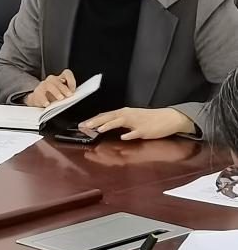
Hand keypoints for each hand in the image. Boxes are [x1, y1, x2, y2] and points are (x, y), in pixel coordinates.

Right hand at [24, 69, 76, 107]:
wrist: (39, 99)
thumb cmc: (53, 96)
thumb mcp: (62, 93)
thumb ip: (68, 93)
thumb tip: (73, 96)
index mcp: (60, 79)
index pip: (67, 73)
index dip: (71, 80)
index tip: (73, 89)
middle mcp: (51, 80)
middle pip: (57, 80)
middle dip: (64, 88)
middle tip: (69, 95)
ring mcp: (43, 85)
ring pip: (49, 85)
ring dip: (56, 92)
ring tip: (60, 98)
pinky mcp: (37, 92)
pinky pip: (40, 94)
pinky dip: (44, 99)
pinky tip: (47, 104)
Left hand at [80, 107, 194, 140]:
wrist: (169, 118)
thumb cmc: (149, 118)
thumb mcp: (132, 117)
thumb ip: (118, 120)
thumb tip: (104, 123)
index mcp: (124, 113)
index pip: (105, 115)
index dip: (93, 119)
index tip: (82, 124)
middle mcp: (128, 115)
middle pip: (109, 117)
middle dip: (96, 121)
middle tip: (84, 126)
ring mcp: (136, 122)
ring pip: (120, 122)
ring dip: (109, 125)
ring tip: (99, 129)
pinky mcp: (145, 130)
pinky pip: (136, 132)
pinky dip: (129, 134)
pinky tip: (123, 137)